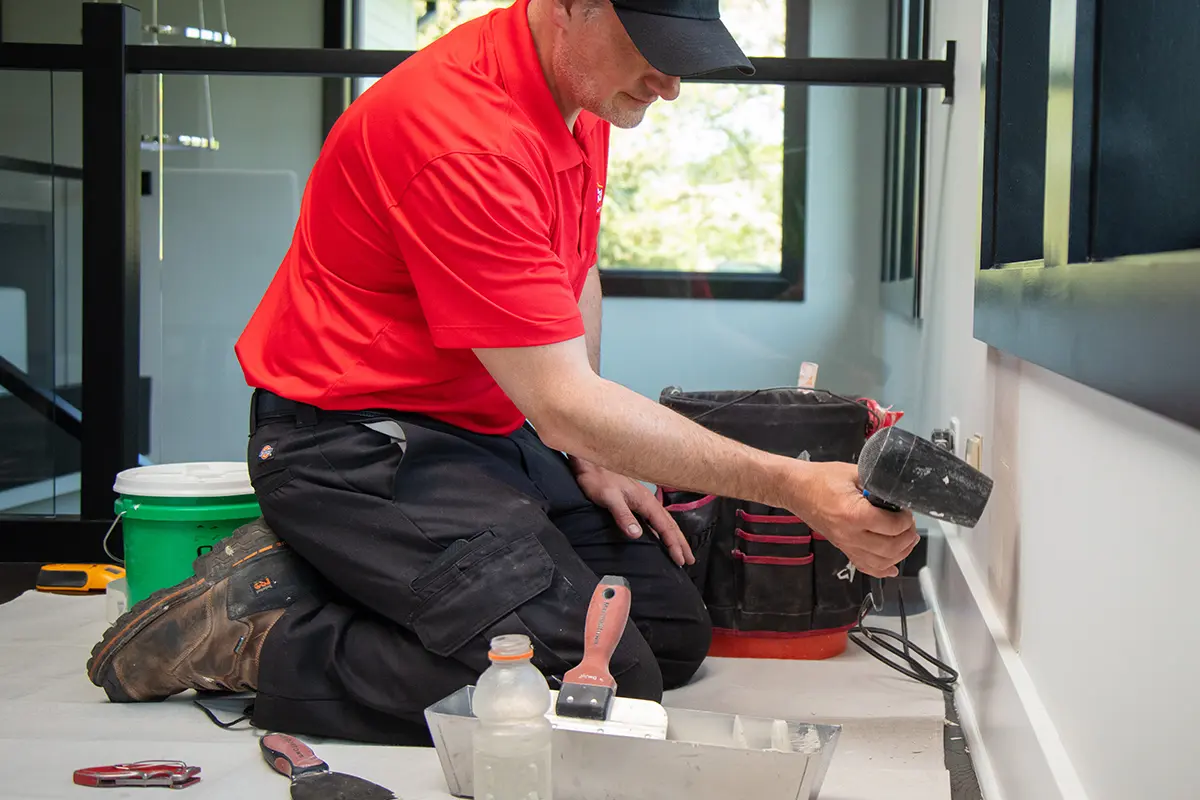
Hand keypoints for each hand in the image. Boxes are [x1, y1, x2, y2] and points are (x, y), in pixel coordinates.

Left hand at [569, 457, 694, 566]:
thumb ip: (623, 515)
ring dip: (674, 537)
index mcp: (645, 501)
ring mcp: (642, 501)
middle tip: (690, 560)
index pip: (665, 527)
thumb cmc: (597, 478)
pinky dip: (661, 530)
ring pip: (664, 522)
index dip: (674, 545)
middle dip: (681, 543)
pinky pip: (654, 519)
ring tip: (681, 551)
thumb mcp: (609, 498)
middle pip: (670, 525)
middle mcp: (647, 501)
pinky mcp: (635, 502)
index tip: (681, 560)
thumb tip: (637, 534)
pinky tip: (659, 537)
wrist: (589, 464)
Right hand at [787, 461, 918, 577]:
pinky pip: (865, 567)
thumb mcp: (854, 472)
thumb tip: (898, 491)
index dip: (906, 520)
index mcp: (854, 513)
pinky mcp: (842, 548)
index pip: (891, 526)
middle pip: (889, 548)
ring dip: (900, 554)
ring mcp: (845, 544)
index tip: (908, 511)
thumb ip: (878, 482)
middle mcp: (849, 534)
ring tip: (907, 541)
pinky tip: (892, 567)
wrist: (796, 489)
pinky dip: (882, 570)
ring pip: (880, 563)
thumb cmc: (822, 477)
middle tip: (910, 526)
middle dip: (907, 538)